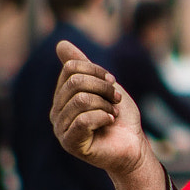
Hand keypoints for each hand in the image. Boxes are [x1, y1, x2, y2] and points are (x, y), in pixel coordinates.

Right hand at [50, 41, 153, 179]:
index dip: (97, 71)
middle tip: (116, 100)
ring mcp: (61, 129)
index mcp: (62, 97)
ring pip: (81, 100)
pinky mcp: (70, 143)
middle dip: (103, 88)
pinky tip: (110, 123)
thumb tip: (60, 43)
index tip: (112, 82)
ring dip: (105, 104)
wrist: (133, 145)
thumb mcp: (104, 86)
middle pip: (75, 83)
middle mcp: (56, 112)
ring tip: (113, 113)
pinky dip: (103, 117)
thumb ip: (83, 66)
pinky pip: (83, 120)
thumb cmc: (119, 117)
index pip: (71, 68)